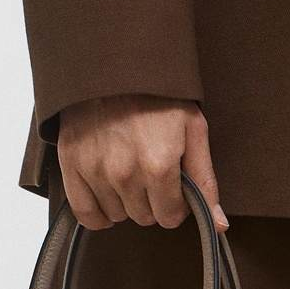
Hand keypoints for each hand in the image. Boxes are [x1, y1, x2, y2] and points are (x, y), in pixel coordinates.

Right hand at [56, 95, 227, 232]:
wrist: (114, 64)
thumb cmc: (158, 95)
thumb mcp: (193, 130)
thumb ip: (205, 181)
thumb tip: (218, 225)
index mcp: (158, 165)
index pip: (169, 217)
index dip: (175, 205)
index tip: (172, 186)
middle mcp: (125, 174)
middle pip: (144, 217)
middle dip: (152, 201)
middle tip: (150, 172)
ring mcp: (95, 171)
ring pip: (117, 215)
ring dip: (125, 202)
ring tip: (128, 171)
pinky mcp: (71, 165)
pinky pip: (85, 213)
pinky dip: (98, 213)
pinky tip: (107, 197)